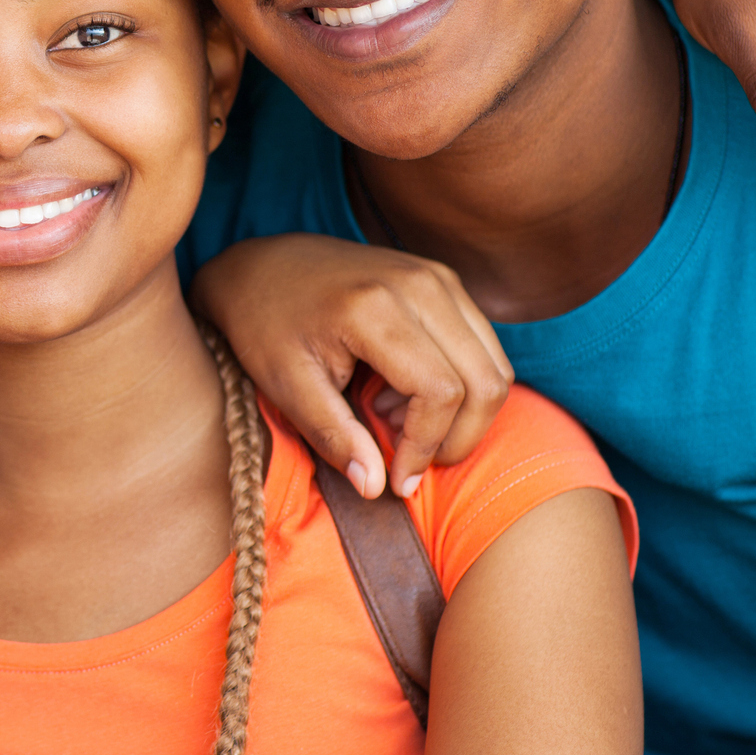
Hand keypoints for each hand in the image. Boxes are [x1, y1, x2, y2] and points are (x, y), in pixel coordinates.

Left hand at [190, 234, 512, 497]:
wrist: (261, 267)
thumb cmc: (265, 326)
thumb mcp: (286, 386)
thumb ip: (334, 436)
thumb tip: (376, 487)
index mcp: (374, 307)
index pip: (441, 392)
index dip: (426, 447)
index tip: (397, 481)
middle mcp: (419, 284)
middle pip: (484, 381)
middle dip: (458, 438)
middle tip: (411, 463)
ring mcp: (437, 277)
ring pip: (494, 365)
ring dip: (463, 413)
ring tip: (399, 423)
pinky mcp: (443, 281)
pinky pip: (481, 346)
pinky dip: (461, 384)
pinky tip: (405, 396)